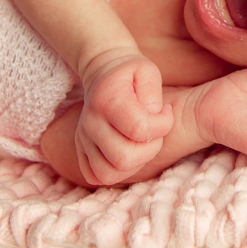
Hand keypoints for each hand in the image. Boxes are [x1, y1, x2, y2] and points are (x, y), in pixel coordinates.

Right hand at [76, 48, 174, 185]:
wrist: (102, 72)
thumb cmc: (131, 74)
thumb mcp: (147, 71)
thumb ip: (152, 94)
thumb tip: (151, 118)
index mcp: (107, 100)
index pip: (140, 130)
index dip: (163, 125)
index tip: (165, 112)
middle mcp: (91, 122)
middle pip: (124, 158)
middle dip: (151, 149)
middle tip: (155, 131)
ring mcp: (83, 138)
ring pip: (109, 174)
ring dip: (135, 164)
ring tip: (142, 143)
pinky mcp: (81, 150)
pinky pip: (96, 176)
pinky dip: (116, 172)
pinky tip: (128, 152)